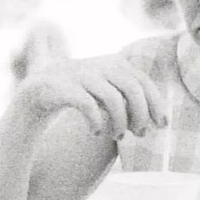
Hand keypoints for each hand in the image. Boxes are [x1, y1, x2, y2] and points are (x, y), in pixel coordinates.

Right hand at [14, 55, 167, 139]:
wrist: (37, 91)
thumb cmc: (80, 95)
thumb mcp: (106, 90)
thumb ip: (128, 96)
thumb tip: (157, 119)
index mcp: (113, 63)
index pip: (142, 81)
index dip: (156, 103)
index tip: (162, 125)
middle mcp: (99, 65)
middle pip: (131, 88)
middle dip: (140, 114)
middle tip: (140, 134)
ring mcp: (80, 74)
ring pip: (112, 97)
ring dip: (120, 121)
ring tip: (118, 136)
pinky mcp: (63, 87)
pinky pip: (87, 104)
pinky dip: (96, 121)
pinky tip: (95, 132)